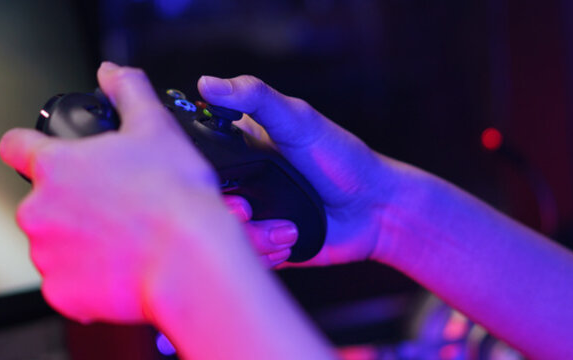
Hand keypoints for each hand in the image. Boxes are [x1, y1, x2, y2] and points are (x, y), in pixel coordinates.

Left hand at [0, 63, 249, 323]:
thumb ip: (128, 92)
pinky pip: (67, 284)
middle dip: (72, 204)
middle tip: (116, 208)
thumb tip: (113, 73)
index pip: (14, 145)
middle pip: (43, 201)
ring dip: (79, 242)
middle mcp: (38, 210)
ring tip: (124, 241)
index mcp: (55, 167)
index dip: (28, 147)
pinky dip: (89, 280)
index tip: (42, 155)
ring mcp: (46, 255)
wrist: (191, 262)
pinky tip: (122, 269)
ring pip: (55, 243)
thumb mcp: (156, 128)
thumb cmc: (176, 198)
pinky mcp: (60, 293)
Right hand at [199, 75, 403, 266]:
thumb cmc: (341, 158)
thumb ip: (255, 97)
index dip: (197, 175)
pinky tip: (290, 241)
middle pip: (206, 204)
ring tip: (286, 229)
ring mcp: (252, 217)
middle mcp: (240, 183)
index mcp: (239, 150)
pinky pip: (245, 258)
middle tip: (248, 209)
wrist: (376, 210)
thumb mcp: (298, 120)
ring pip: (224, 235)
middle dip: (225, 212)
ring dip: (254, 237)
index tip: (214, 181)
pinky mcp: (265, 246)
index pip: (196, 163)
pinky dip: (265, 254)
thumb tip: (207, 82)